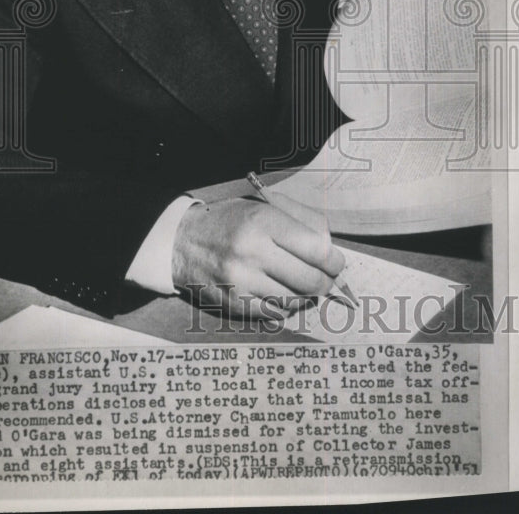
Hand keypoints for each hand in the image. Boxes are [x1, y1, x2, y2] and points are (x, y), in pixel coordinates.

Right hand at [171, 195, 344, 317]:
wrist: (182, 242)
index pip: (317, 249)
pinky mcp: (235, 304)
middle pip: (311, 279)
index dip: (334, 260)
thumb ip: (300, 221)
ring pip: (296, 299)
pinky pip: (276, 313)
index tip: (336, 263)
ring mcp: (242, 281)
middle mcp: (252, 251)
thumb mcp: (262, 205)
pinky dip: (286, 306)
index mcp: (262, 221)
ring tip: (303, 284)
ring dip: (306, 295)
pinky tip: (282, 293)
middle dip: (325, 282)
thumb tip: (331, 249)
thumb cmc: (229, 221)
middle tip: (325, 279)